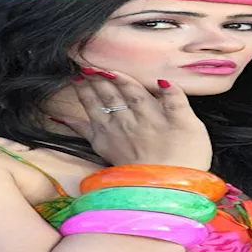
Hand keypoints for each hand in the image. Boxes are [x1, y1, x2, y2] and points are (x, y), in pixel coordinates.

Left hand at [55, 68, 211, 170]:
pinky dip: (70, 122)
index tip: (105, 63)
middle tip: (83, 63)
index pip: (130, 86)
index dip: (117, 73)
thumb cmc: (185, 159)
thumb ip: (177, 100)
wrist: (165, 189)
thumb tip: (163, 81)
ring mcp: (113, 133)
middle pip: (109, 92)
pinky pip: (83, 131)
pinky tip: (58, 115)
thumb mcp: (192, 126)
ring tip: (75, 78)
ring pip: (95, 105)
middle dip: (96, 77)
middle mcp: (127, 118)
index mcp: (149, 110)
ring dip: (84, 91)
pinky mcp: (104, 148)